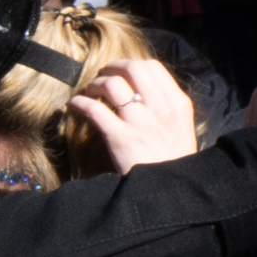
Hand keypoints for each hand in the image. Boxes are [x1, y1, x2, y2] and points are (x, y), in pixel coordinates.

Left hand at [74, 44, 206, 173]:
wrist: (169, 191)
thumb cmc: (173, 159)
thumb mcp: (181, 126)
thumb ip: (166, 104)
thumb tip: (140, 86)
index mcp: (178, 103)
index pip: (153, 67)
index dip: (131, 64)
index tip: (121, 71)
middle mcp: (160, 108)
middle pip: (132, 69)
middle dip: (112, 68)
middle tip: (102, 76)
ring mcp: (139, 122)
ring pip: (111, 85)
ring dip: (94, 84)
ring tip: (90, 92)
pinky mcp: (119, 137)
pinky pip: (93, 109)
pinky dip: (79, 103)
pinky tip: (74, 106)